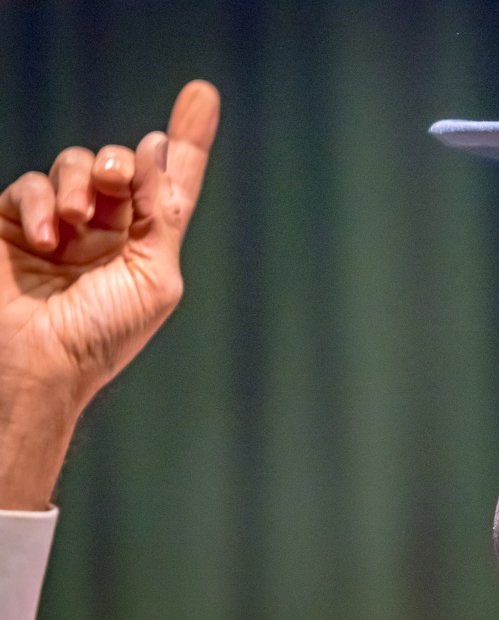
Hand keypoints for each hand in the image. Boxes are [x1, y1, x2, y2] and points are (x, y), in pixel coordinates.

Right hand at [0, 81, 219, 509]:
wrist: (38, 367)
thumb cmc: (102, 335)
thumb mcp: (154, 275)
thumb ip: (162, 213)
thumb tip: (157, 145)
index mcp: (149, 242)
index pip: (172, 181)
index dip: (189, 137)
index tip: (202, 95)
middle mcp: (110, 228)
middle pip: (125, 163)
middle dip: (125, 163)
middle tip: (119, 181)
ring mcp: (62, 224)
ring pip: (78, 164)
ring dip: (83, 182)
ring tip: (79, 221)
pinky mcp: (15, 224)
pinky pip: (31, 185)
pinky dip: (41, 201)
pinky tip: (48, 236)